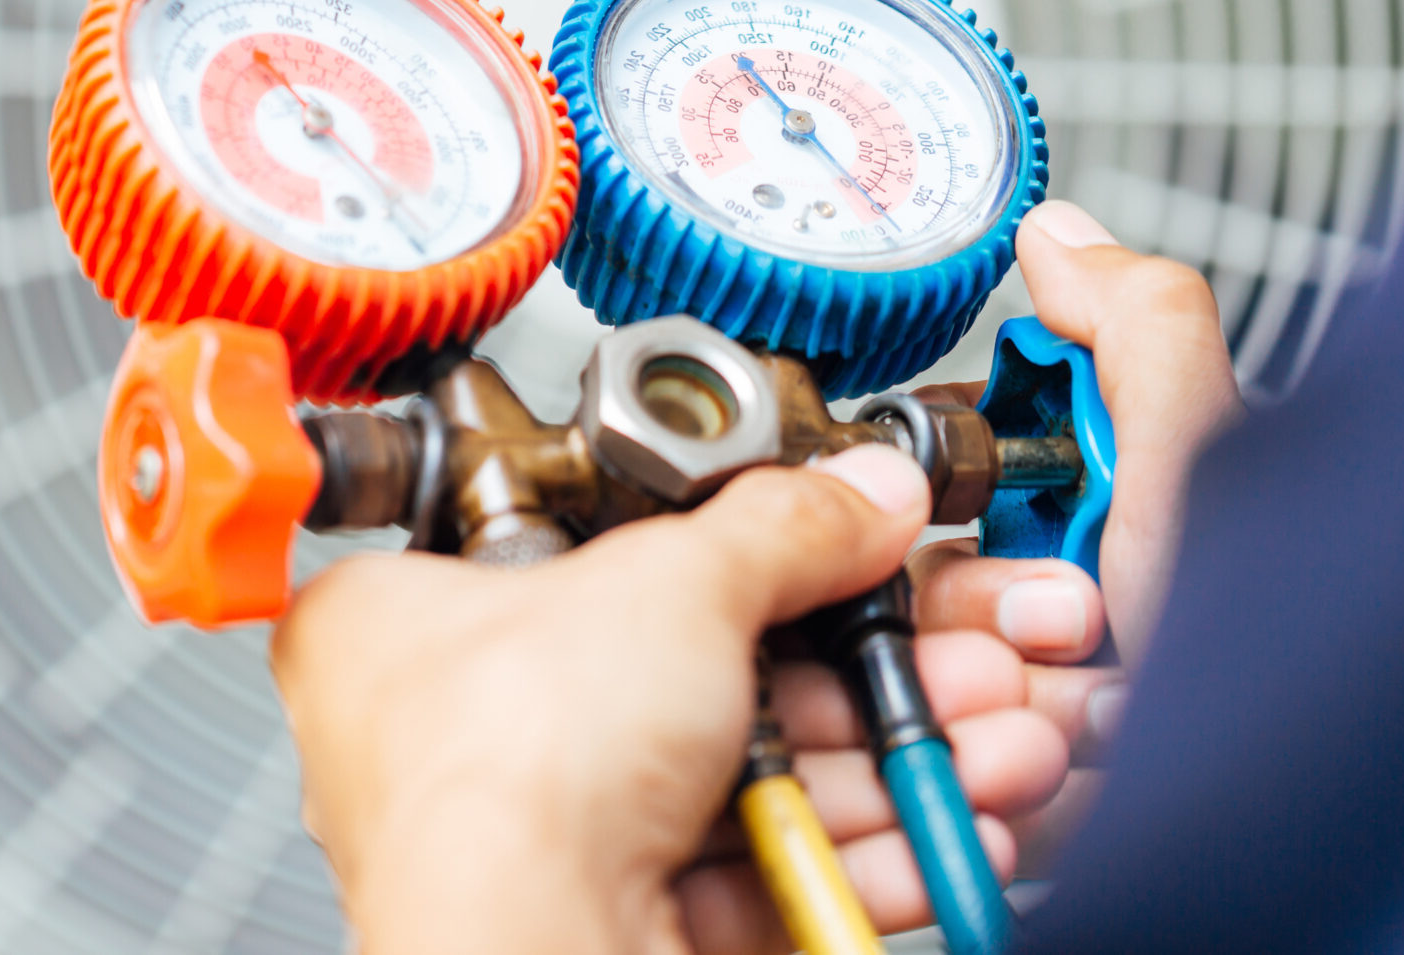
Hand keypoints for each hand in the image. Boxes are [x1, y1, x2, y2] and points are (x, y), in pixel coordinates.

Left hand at [270, 445, 1067, 954]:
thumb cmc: (504, 769)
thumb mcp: (670, 582)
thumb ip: (783, 530)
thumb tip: (853, 493)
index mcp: (407, 621)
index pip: (584, 552)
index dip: (729, 548)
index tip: (837, 540)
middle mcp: (459, 735)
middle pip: (697, 676)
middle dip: (869, 670)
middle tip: (963, 649)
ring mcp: (539, 843)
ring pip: (746, 782)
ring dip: (891, 760)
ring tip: (996, 736)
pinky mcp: (615, 931)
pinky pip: (755, 879)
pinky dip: (858, 854)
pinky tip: (946, 828)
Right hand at [907, 199, 1243, 858]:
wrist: (1298, 799)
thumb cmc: (1277, 646)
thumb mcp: (1206, 461)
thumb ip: (1138, 329)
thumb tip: (1058, 234)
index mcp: (1106, 505)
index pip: (952, 482)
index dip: (955, 500)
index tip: (1005, 521)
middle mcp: (1074, 595)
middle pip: (928, 586)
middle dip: (986, 612)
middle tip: (1077, 623)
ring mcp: (1054, 696)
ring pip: (937, 679)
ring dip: (1000, 695)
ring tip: (1091, 713)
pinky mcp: (1035, 788)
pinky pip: (962, 764)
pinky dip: (1007, 767)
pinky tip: (1077, 767)